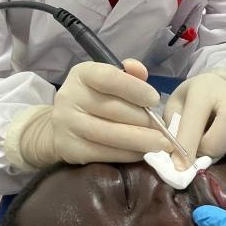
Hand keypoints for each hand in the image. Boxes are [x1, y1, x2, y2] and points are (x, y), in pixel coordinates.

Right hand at [6, 59, 170, 167]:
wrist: (61, 127)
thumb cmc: (94, 99)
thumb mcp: (108, 80)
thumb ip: (128, 75)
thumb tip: (140, 71)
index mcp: (82, 74)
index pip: (109, 78)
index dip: (135, 89)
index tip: (155, 100)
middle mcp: (70, 97)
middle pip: (114, 109)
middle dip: (144, 120)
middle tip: (164, 129)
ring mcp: (67, 124)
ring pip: (111, 134)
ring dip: (141, 140)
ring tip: (161, 144)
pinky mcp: (71, 149)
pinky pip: (105, 153)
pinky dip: (128, 154)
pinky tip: (142, 152)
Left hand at [165, 68, 225, 170]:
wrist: (217, 88)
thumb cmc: (191, 103)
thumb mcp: (175, 109)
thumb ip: (173, 131)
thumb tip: (173, 162)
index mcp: (204, 89)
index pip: (197, 116)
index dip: (187, 144)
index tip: (180, 167)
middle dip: (216, 146)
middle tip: (204, 159)